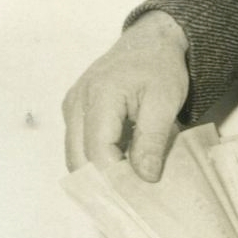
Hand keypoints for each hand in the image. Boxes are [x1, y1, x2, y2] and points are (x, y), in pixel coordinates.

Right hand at [63, 11, 189, 181]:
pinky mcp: (73, 110)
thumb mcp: (165, 102)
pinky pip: (78, 144)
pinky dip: (96, 158)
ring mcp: (71, 106)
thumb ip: (152, 140)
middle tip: (133, 196)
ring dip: (99, 171)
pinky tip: (120, 163)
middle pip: (79, 158)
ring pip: (75, 155)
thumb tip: (144, 178)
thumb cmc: (160, 67)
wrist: (151, 40)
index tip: (140, 193)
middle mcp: (77, 102)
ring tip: (128, 182)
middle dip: (104, 182)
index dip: (116, 178)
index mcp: (100, 96)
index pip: (98, 152)